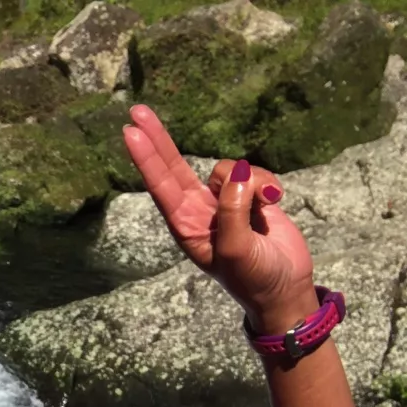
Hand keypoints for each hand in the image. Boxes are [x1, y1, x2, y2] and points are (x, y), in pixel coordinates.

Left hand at [124, 104, 317, 332]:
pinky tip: (275, 202)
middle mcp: (198, 211)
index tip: (130, 132)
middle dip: (159, 139)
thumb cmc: (253, 277)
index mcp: (185, 227)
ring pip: (229, 169)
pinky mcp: (248, 196)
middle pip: (174, 166)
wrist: (284, 287)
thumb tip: (235, 174)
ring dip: (250, 180)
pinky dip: (267, 183)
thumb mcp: (237, 250)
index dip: (147, 158)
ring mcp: (222, 202)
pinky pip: (254, 174)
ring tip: (264, 207)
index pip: (161, 186)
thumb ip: (231, 211)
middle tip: (137, 111)